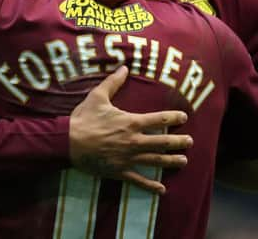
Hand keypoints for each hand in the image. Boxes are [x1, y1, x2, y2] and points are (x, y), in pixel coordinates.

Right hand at [69, 66, 192, 193]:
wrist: (67, 142)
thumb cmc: (83, 118)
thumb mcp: (98, 96)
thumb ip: (113, 82)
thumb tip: (124, 67)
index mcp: (131, 122)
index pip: (159, 120)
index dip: (173, 117)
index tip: (184, 117)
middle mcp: (134, 141)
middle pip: (162, 142)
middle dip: (179, 142)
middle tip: (190, 142)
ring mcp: (128, 158)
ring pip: (155, 161)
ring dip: (171, 161)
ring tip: (184, 161)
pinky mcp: (119, 171)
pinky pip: (138, 180)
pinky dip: (150, 186)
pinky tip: (161, 190)